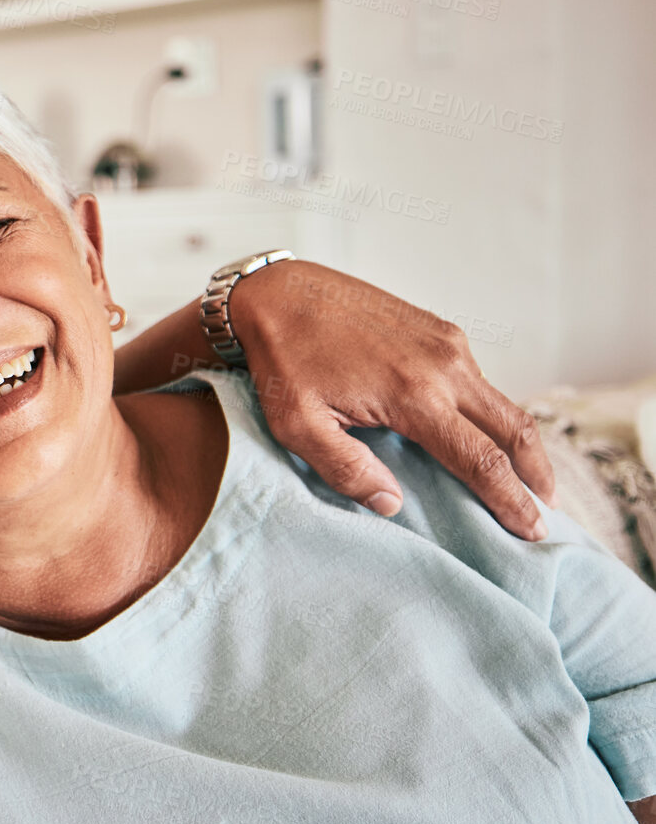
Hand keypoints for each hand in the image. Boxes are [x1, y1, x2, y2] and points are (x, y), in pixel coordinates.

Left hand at [229, 260, 555, 540]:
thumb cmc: (282, 361)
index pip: (482, 460)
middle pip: (515, 430)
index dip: (511, 501)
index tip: (532, 531)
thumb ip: (345, 468)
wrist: (277, 292)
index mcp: (414, 395)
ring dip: (518, 445)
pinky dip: (493, 416)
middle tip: (545, 514)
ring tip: (521, 482)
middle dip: (537, 476)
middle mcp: (445, 366)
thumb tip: (393, 503)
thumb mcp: (297, 425)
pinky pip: (480, 382)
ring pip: (502, 404)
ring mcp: (447, 344)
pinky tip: (482, 438)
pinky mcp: (441, 331)